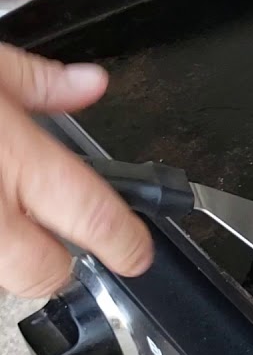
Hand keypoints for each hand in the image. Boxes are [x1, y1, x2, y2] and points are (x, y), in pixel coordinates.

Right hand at [0, 44, 152, 297]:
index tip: (138, 252)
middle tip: (60, 237)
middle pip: (43, 273)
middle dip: (59, 266)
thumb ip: (37, 81)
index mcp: (14, 157)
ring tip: (4, 213)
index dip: (126, 243)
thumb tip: (91, 84)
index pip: (93, 215)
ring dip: (7, 257)